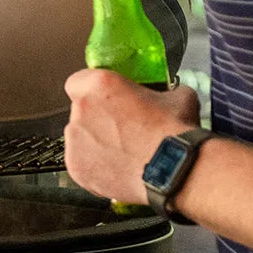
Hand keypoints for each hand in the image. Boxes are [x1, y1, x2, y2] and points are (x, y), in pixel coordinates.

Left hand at [64, 69, 201, 203]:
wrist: (174, 171)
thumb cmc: (173, 135)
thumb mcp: (177, 96)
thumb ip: (162, 91)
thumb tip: (169, 95)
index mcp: (99, 86)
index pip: (79, 81)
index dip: (92, 91)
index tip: (105, 98)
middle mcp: (81, 112)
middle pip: (81, 112)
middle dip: (98, 119)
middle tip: (123, 128)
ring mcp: (75, 142)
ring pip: (80, 139)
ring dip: (96, 143)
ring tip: (123, 152)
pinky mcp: (77, 169)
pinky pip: (82, 164)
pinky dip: (96, 167)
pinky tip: (119, 168)